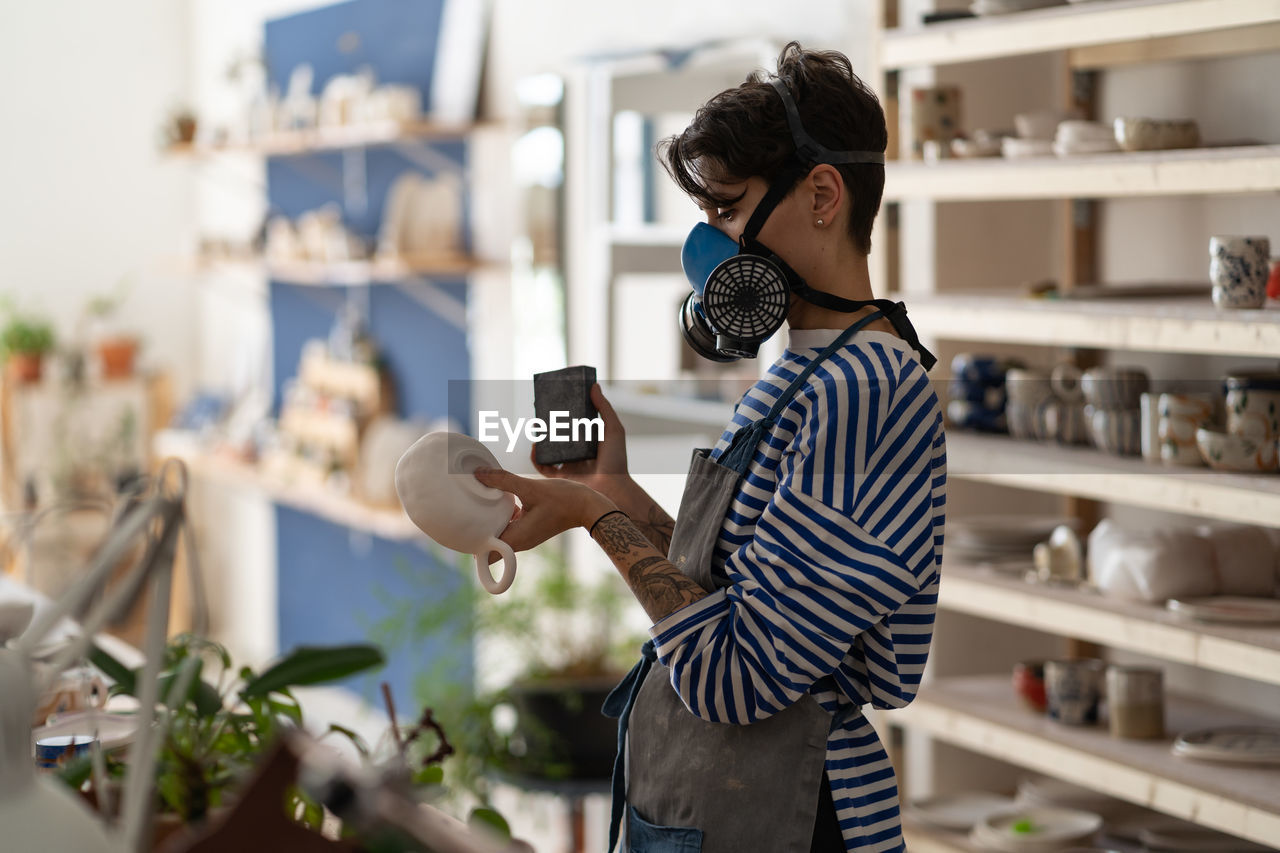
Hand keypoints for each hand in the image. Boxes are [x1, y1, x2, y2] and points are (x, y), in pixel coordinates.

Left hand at [474, 466, 615, 555]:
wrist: (590, 505)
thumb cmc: (565, 499)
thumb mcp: (531, 487)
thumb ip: (503, 480)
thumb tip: (477, 473)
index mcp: (516, 539)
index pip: (485, 556)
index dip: (470, 546)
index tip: (460, 529)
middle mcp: (519, 542)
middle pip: (488, 545)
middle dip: (475, 530)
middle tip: (463, 511)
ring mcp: (525, 536)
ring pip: (498, 534)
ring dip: (489, 521)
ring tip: (478, 502)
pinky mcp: (530, 528)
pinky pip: (509, 526)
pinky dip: (501, 516)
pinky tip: (501, 498)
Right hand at [530, 384, 630, 498]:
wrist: (612, 486)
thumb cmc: (616, 460)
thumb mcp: (613, 429)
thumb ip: (604, 408)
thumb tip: (594, 386)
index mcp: (588, 442)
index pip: (573, 425)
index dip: (563, 415)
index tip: (554, 404)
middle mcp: (577, 453)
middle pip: (558, 437)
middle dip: (548, 426)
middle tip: (541, 414)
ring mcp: (568, 465)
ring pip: (548, 451)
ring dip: (539, 440)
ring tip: (536, 428)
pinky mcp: (561, 478)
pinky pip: (543, 467)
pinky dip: (535, 458)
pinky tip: (535, 446)